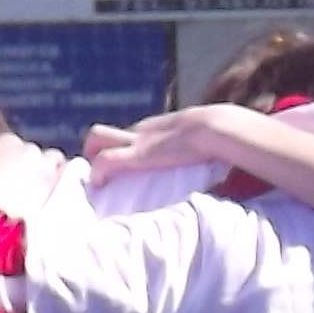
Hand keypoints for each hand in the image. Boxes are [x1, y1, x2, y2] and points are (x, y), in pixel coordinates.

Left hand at [81, 104, 249, 179]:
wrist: (216, 127)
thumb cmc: (219, 136)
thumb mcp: (206, 143)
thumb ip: (202, 152)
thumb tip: (222, 175)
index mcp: (155, 130)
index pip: (125, 137)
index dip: (117, 153)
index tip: (119, 172)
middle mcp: (140, 132)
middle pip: (103, 134)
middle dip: (95, 153)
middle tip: (102, 177)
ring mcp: (136, 141)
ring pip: (96, 137)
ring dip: (91, 156)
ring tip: (98, 180)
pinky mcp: (136, 154)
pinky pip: (104, 160)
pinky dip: (97, 173)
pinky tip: (100, 185)